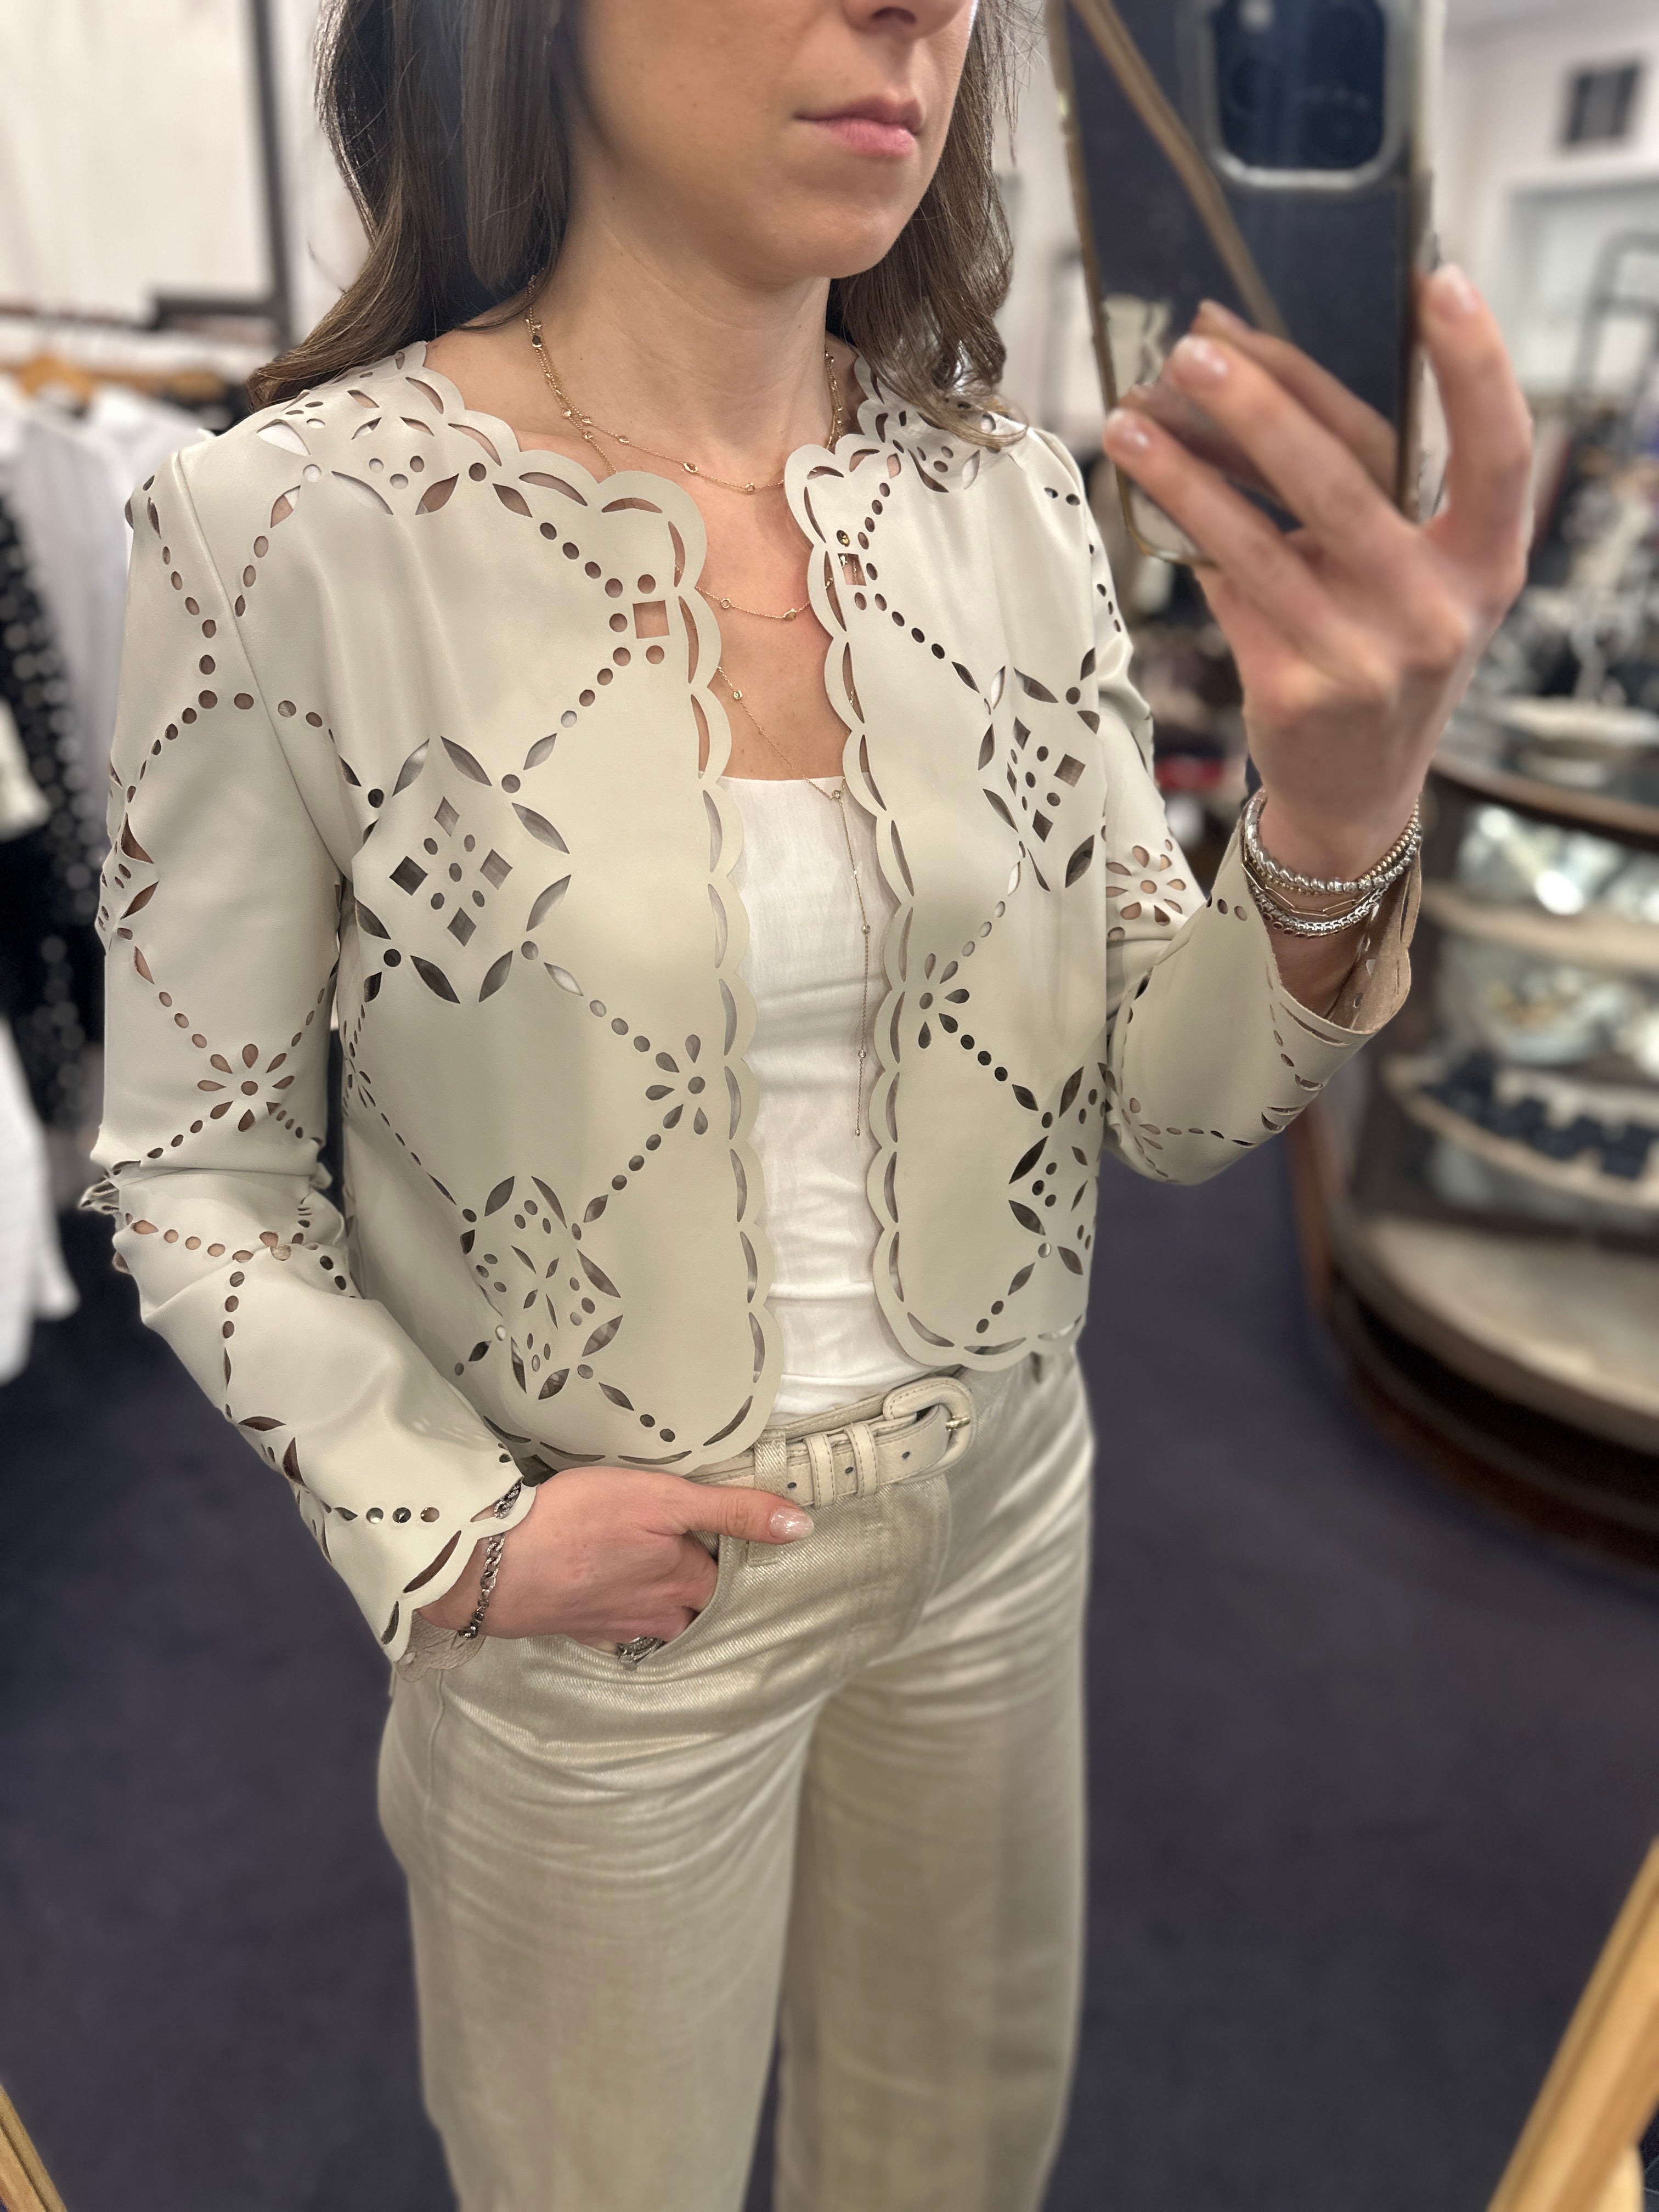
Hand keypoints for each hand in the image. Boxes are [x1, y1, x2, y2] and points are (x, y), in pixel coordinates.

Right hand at [417, 1469, 813, 1647]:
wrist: (491, 1565)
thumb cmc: (578, 1521)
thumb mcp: (664, 1499)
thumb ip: (731, 1512)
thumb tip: (802, 1527)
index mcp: (682, 1583)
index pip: (731, 1583)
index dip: (742, 1565)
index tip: (748, 1551)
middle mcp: (654, 1613)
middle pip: (696, 1610)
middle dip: (706, 1594)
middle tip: (713, 1566)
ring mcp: (611, 1624)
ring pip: (656, 1622)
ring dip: (667, 1607)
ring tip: (669, 1582)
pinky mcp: (574, 1624)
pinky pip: (612, 1625)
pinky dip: (621, 1611)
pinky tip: (614, 1595)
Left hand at [1102, 266, 1532, 883]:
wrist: (1356, 792)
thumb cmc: (1380, 656)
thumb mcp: (1408, 580)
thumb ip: (1369, 495)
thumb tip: (1260, 377)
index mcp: (1487, 563)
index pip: (1500, 448)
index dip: (1476, 365)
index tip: (1439, 281)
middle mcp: (1438, 609)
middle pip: (1346, 478)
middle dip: (1264, 402)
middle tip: (1197, 347)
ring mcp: (1368, 656)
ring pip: (1262, 537)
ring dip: (1189, 468)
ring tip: (1132, 414)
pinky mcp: (1297, 689)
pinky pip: (1229, 592)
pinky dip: (1186, 535)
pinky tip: (1143, 490)